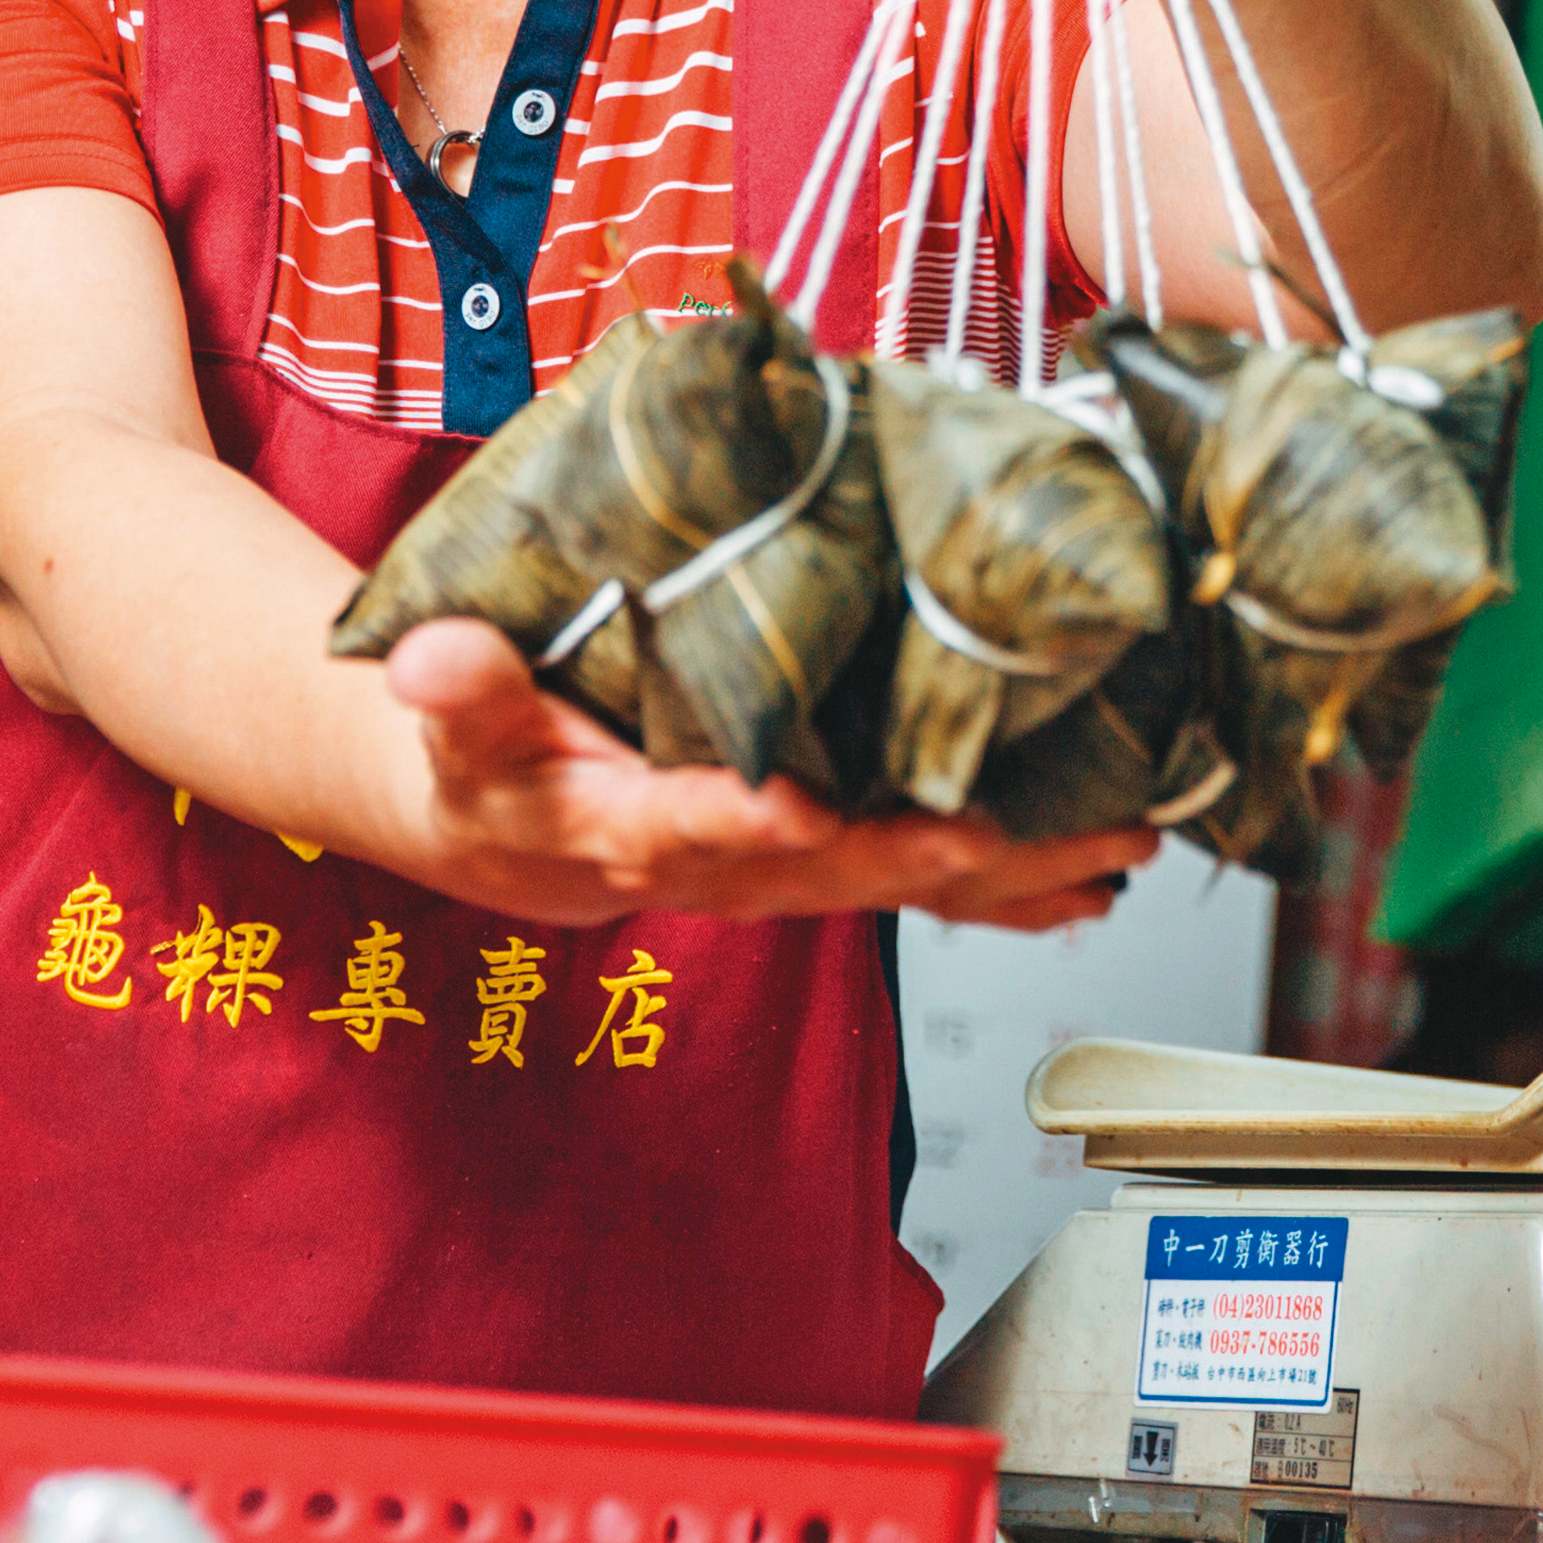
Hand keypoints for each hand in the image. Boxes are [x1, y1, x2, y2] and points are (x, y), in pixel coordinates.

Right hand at [368, 619, 1149, 931]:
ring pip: (904, 880)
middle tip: (1010, 835)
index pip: (689, 827)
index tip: (793, 806)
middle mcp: (725, 861)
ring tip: (1112, 849)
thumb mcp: (454, 721)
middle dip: (925, 854)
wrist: (506, 820)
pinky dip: (1014, 883)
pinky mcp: (823, 856)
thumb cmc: (490, 757)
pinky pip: (928, 878)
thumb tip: (429, 659)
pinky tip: (1096, 878)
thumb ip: (456, 689)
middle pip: (833, 867)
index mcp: (632, 826)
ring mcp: (783, 869)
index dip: (739, 820)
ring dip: (1013, 872)